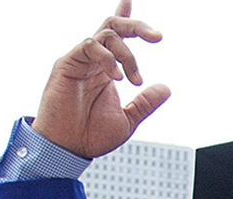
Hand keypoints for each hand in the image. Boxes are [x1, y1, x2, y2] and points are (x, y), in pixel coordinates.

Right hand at [33, 1, 170, 158]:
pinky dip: (107, 58)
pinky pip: (89, 46)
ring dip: (127, 53)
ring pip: (105, 35)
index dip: (125, 17)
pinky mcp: (67, 64)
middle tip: (158, 37)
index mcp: (105, 69)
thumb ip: (145, 103)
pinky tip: (116, 77)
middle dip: (136, 26)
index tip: (129, 0)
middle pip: (113, 28)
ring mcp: (79, 60)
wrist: (68, 149)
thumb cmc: (90, 136)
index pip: (116, 37)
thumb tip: (165, 88)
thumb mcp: (127, 120)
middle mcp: (93, 60)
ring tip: (134, 79)